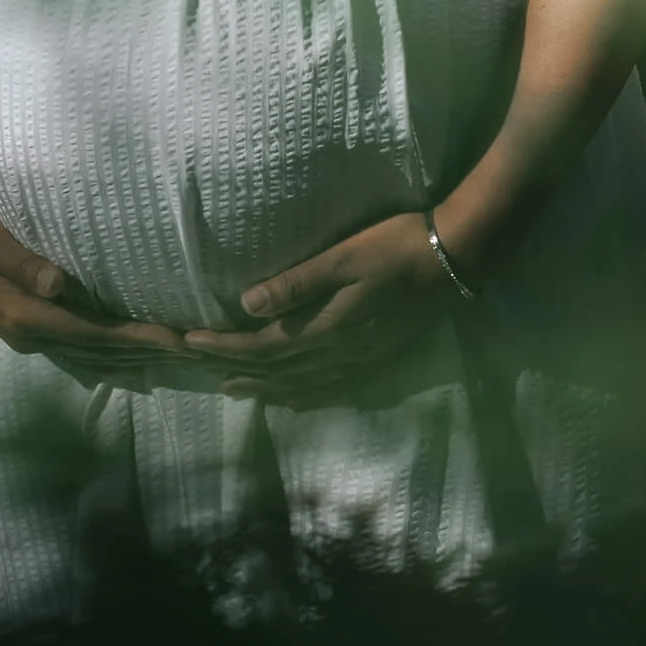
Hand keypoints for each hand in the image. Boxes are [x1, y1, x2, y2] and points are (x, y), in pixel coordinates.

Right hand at [0, 198, 188, 379]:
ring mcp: (29, 337)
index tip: (174, 339)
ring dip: (131, 359)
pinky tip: (130, 359)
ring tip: (171, 358)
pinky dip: (109, 356)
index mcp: (25, 317)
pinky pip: (79, 351)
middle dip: (144, 354)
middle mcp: (30, 336)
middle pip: (98, 353)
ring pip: (90, 357)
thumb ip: (25, 262)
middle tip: (190, 352)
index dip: (135, 339)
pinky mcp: (30, 329)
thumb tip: (58, 285)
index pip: (93, 334)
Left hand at [182, 211, 450, 405]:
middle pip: (275, 371)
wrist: (455, 261)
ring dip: (262, 388)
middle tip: (197, 366)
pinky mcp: (377, 360)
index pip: (262, 347)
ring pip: (299, 386)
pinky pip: (330, 390)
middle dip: (233, 368)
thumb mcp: (343, 257)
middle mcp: (339, 355)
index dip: (224, 346)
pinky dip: (302, 397)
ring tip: (233, 389)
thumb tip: (246, 306)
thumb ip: (297, 284)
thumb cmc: (395, 246)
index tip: (189, 340)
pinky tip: (295, 399)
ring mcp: (360, 362)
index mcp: (327, 330)